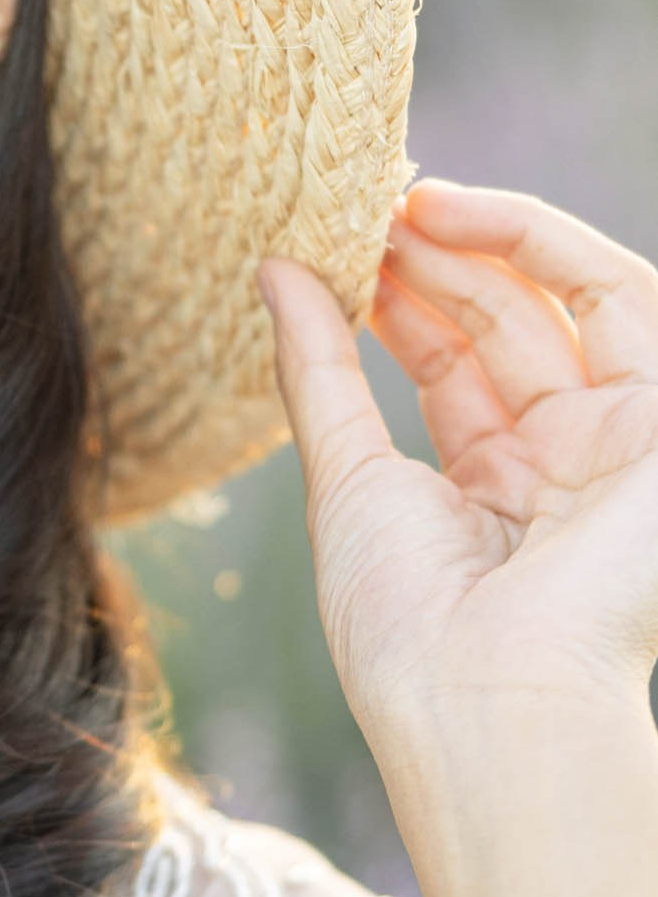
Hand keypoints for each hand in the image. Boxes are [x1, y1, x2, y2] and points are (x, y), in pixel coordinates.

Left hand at [258, 178, 657, 754]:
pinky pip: (624, 298)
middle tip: (360, 207)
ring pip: (569, 302)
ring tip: (400, 200)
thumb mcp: (344, 477)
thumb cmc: (406, 622)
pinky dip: (542, 243)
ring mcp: (624, 446)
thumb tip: (274, 270)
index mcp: (498, 499)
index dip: (403, 301)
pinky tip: (454, 217)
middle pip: (509, 327)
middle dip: (435, 260)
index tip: (336, 246)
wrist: (483, 696)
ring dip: (485, 240)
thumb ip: (317, 368)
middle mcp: (569, 469)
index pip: (455, 370)